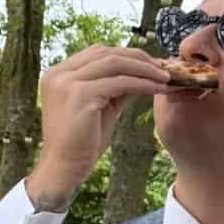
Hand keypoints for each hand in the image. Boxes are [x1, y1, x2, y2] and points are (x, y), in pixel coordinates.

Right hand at [25, 46, 173, 208]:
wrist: (63, 170)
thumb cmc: (80, 144)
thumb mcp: (99, 107)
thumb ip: (114, 87)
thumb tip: (142, 71)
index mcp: (58, 75)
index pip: (96, 53)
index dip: (126, 55)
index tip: (150, 64)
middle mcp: (59, 74)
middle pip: (106, 53)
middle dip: (138, 58)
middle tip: (163, 68)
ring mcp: (67, 83)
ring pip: (115, 64)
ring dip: (144, 69)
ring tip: (165, 78)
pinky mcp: (80, 95)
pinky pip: (119, 83)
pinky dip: (142, 84)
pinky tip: (157, 89)